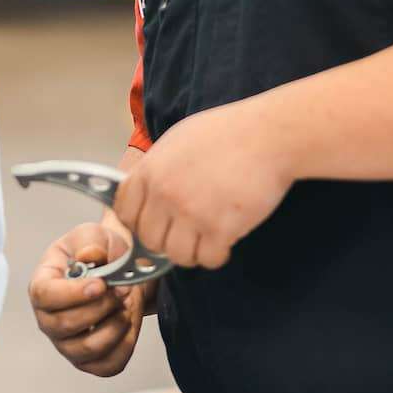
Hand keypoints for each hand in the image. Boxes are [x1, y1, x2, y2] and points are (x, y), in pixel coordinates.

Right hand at [28, 214, 148, 376]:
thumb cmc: (101, 253)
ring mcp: (67, 344)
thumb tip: (89, 256)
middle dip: (101, 308)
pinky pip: (107, 365)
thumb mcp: (95, 235)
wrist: (121, 272)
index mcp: (42, 285)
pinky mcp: (90, 361)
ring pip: (87, 349)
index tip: (101, 284)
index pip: (44, 296)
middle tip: (121, 290)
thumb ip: (91, 241)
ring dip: (114, 327)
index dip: (73, 294)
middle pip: (65, 325)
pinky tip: (127, 323)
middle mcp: (48, 319)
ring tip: (124, 306)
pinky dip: (124, 346)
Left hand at [113, 103, 295, 268]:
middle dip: (166, 241)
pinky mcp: (220, 229)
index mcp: (150, 170)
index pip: (125, 212)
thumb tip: (146, 192)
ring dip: (191, 252)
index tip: (155, 224)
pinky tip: (225, 242)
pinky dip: (216, 256)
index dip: (138, 223)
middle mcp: (165, 193)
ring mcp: (191, 213)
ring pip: (176, 255)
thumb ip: (156, 169)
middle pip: (148, 239)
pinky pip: (208, 259)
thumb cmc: (227, 133)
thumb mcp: (176, 141)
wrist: (268, 136)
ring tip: (206, 240)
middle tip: (186, 235)